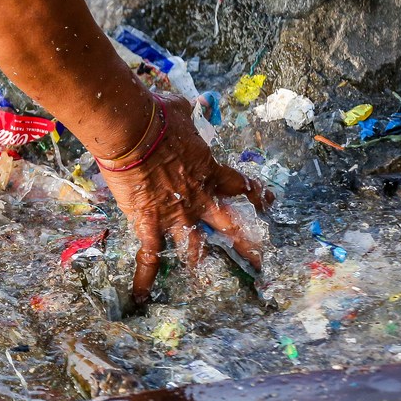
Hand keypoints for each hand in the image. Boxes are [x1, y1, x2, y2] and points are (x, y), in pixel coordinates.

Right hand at [101, 95, 274, 303]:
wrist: (132, 129)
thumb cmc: (157, 116)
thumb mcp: (179, 110)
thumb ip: (187, 113)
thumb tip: (187, 104)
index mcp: (209, 170)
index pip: (241, 187)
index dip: (256, 196)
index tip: (268, 203)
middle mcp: (198, 197)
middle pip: (230, 225)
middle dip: (247, 244)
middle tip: (261, 262)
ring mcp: (175, 213)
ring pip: (194, 246)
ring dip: (200, 264)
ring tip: (208, 284)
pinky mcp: (149, 223)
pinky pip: (149, 255)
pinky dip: (144, 277)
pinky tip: (141, 297)